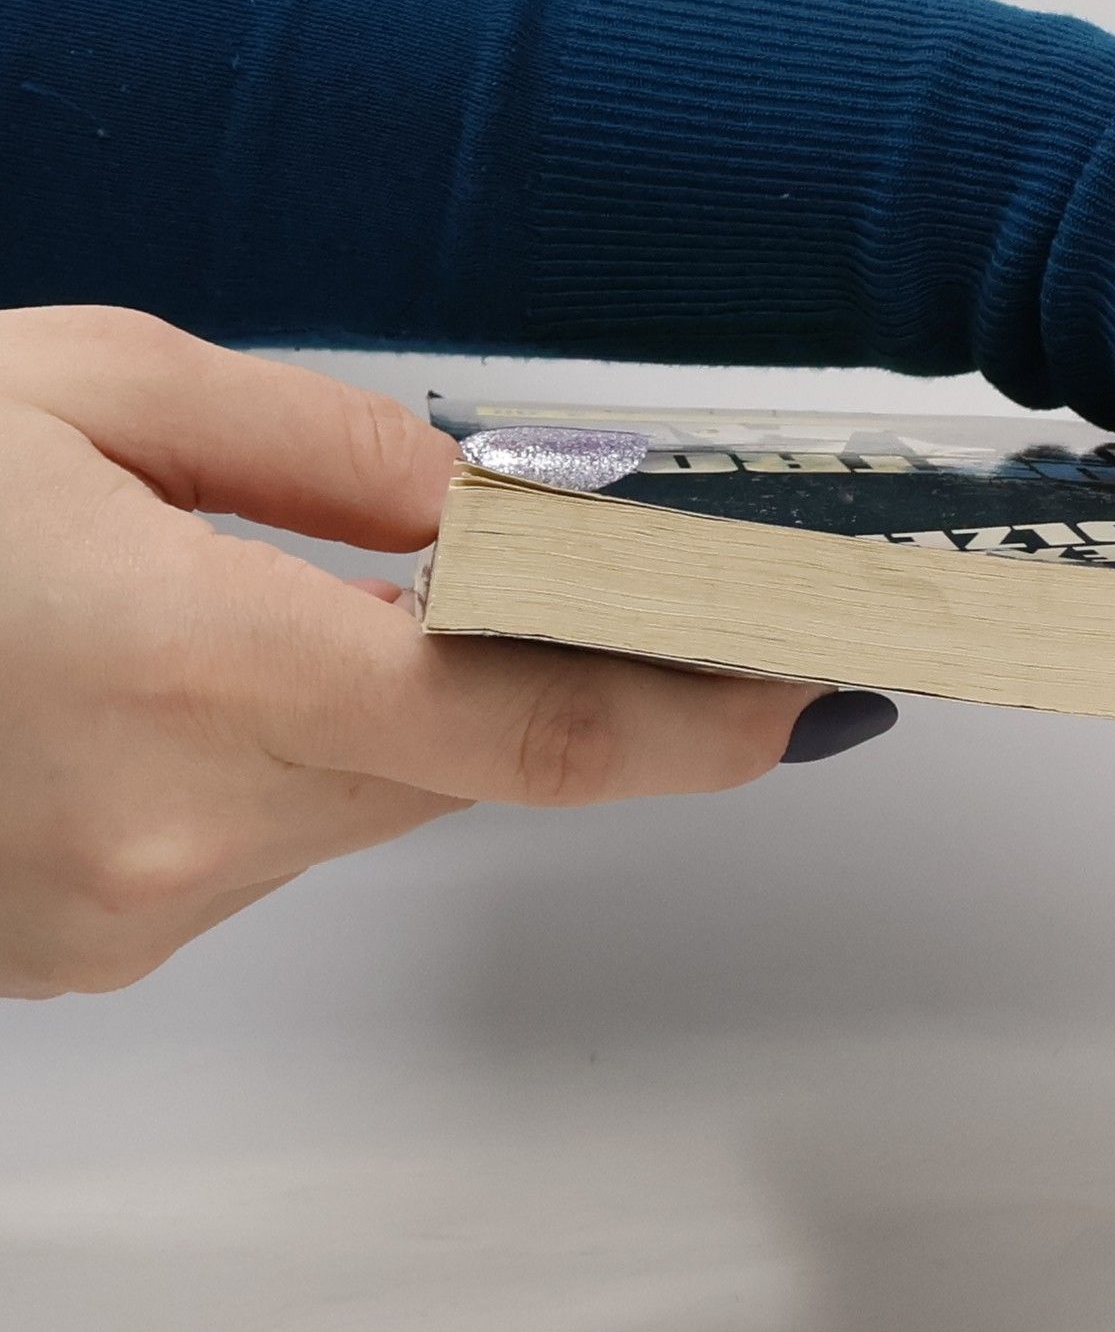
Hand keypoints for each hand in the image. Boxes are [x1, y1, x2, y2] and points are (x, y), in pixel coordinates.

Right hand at [0, 308, 887, 997]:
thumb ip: (321, 451)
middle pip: (464, 758)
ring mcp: (120, 912)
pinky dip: (291, 751)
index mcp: (180, 671)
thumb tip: (495, 513)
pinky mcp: (86, 942)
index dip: (701, 714)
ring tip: (302, 592)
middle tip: (632, 593)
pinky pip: (271, 836)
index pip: (531, 725)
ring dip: (394, 701)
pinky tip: (207, 668)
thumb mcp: (79, 388)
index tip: (817, 686)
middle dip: (545, 672)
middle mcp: (166, 833)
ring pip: (371, 800)